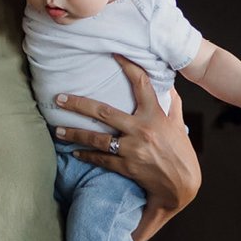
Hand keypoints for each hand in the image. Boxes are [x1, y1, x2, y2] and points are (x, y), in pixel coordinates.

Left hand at [54, 55, 201, 220]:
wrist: (183, 186)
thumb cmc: (181, 154)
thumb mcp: (179, 125)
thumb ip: (173, 104)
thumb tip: (169, 84)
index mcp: (155, 115)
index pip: (141, 84)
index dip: (128, 66)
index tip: (114, 54)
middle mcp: (142, 129)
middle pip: (103, 112)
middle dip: (78, 104)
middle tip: (59, 99)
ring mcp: (133, 149)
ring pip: (97, 138)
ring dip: (75, 134)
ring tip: (58, 131)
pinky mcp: (127, 167)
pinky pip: (101, 159)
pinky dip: (87, 155)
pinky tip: (75, 152)